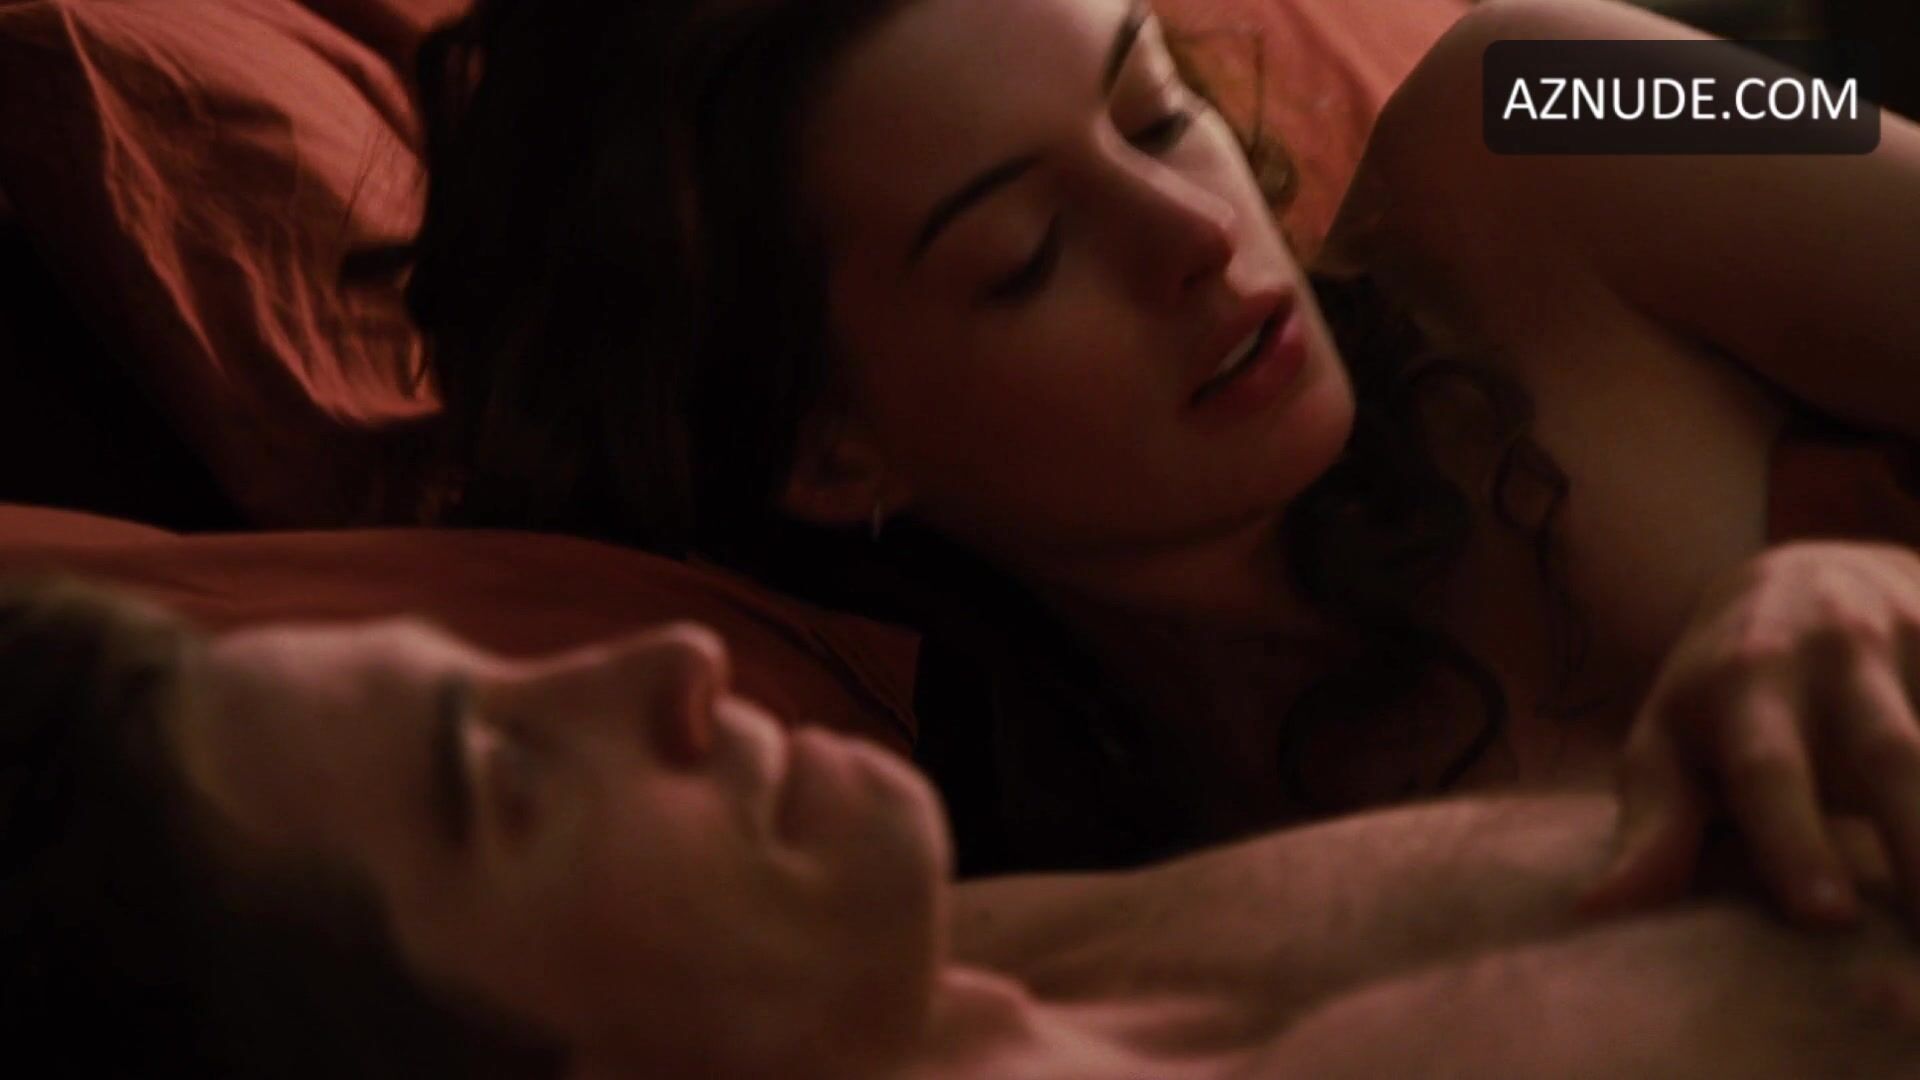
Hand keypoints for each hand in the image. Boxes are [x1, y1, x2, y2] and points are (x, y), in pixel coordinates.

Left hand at [1580, 541, 1919, 926]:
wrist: (1809, 578)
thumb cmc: (1722, 692)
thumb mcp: (1669, 743)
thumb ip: (1653, 827)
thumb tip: (1600, 912)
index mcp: (1747, 679)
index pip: (1769, 765)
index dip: (1794, 836)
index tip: (1823, 914)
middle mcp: (1839, 653)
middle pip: (1893, 751)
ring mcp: (1918, 640)